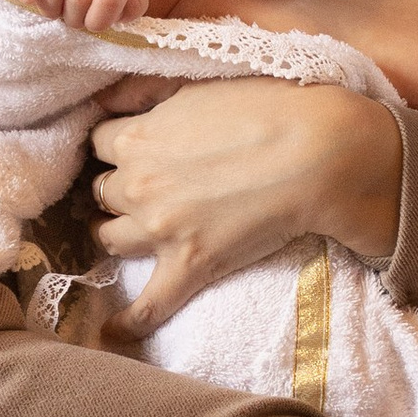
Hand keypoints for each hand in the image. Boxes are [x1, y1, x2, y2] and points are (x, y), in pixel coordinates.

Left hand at [91, 80, 402, 335]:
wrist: (316, 151)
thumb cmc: (267, 108)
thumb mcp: (195, 83)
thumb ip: (143, 90)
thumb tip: (103, 101)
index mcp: (138, 138)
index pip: (101, 142)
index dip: (119, 145)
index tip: (133, 148)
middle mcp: (138, 184)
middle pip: (103, 191)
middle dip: (120, 187)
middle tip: (147, 187)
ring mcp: (160, 229)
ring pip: (111, 239)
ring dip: (118, 232)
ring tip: (137, 231)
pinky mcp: (190, 266)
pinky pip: (149, 305)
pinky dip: (127, 322)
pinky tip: (112, 334)